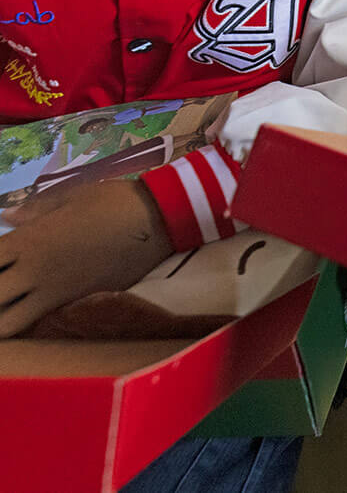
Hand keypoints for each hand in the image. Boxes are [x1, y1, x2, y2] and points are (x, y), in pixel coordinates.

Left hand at [0, 179, 173, 336]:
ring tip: (12, 302)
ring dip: (3, 315)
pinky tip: (34, 306)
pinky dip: (27, 319)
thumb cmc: (113, 201)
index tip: (2, 260)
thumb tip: (6, 216)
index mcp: (29, 240)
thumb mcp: (71, 197)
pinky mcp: (76, 304)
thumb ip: (34, 210)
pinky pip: (39, 321)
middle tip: (5, 283)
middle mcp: (35, 272)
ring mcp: (55, 293)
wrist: (158, 220)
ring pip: (7, 324)